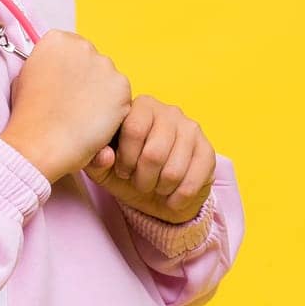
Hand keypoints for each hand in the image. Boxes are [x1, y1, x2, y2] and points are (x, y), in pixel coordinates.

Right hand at [0, 31, 131, 183]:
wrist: (40, 143)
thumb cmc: (29, 117)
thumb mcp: (25, 77)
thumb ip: (46, 65)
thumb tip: (56, 68)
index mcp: (57, 40)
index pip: (73, 49)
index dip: (71, 72)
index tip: (65, 89)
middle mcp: (83, 46)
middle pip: (94, 62)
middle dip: (89, 81)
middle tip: (75, 106)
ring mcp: (104, 65)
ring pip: (110, 80)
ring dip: (102, 96)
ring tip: (82, 118)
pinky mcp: (121, 87)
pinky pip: (122, 99)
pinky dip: (114, 113)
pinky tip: (94, 125)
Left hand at [84, 95, 215, 223]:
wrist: (158, 194)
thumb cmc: (128, 174)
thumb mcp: (104, 168)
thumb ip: (96, 159)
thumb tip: (105, 156)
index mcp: (141, 107)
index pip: (133, 129)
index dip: (126, 159)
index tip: (123, 171)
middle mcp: (169, 111)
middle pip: (154, 153)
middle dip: (143, 178)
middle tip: (140, 183)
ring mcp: (192, 129)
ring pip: (174, 170)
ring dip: (161, 189)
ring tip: (156, 188)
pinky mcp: (208, 150)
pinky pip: (193, 180)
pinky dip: (178, 197)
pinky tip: (172, 198)